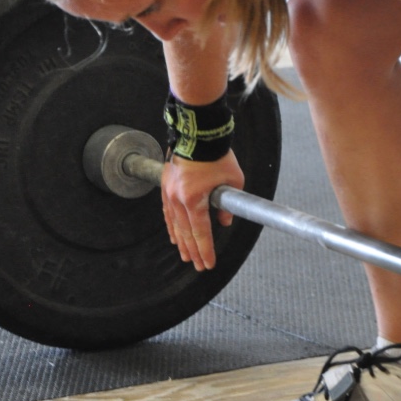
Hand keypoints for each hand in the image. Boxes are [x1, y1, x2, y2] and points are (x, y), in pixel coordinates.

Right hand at [160, 150, 244, 270]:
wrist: (198, 134)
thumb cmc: (218, 156)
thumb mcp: (233, 182)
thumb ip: (229, 206)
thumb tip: (224, 222)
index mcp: (194, 200)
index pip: (201, 233)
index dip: (206, 250)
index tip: (208, 263)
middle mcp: (179, 199)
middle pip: (186, 232)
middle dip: (193, 251)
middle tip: (198, 266)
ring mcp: (170, 192)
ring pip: (174, 224)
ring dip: (181, 241)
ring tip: (185, 255)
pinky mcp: (166, 185)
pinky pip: (168, 212)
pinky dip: (172, 225)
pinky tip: (174, 235)